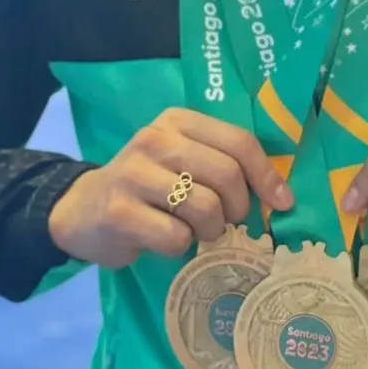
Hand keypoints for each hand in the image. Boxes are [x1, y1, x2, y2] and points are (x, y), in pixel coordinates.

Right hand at [48, 109, 292, 268]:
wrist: (84, 210)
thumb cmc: (150, 186)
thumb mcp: (183, 160)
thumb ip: (223, 164)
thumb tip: (281, 195)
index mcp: (178, 121)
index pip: (239, 142)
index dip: (267, 175)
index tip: (283, 202)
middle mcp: (155, 139)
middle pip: (227, 175)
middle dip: (239, 208)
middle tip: (228, 222)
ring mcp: (134, 174)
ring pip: (205, 207)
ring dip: (211, 230)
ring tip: (196, 231)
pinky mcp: (120, 212)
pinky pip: (176, 237)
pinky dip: (181, 247)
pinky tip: (165, 239)